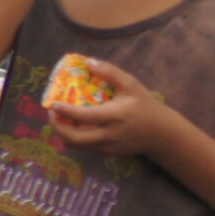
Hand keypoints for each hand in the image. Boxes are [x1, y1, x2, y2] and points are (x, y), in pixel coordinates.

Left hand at [45, 57, 187, 158]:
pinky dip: (74, 138)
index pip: (84, 117)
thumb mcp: (131, 85)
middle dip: (57, 127)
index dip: (66, 111)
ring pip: (77, 146)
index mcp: (115, 116)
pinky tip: (73, 126)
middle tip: (52, 113)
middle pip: (74, 138)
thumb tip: (88, 62)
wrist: (162, 133)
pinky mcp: (108, 153)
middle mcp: (109, 135)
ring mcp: (108, 147)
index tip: (52, 104)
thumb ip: (110, 72)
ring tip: (59, 118)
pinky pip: (85, 148)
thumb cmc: (145, 106)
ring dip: (63, 133)